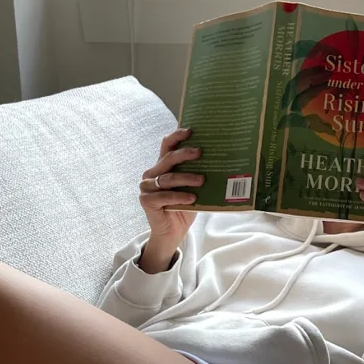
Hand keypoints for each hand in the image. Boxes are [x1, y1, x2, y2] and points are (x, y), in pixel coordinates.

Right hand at [138, 128, 202, 271]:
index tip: (191, 131)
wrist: (172, 233)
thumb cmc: (184, 207)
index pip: (166, 146)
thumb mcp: (192, 187)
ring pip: (168, 178)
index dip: (176, 136)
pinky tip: (192, 198)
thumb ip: (196, 173)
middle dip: (184, 154)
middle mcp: (151, 174)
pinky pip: (164, 196)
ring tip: (202, 180)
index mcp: (161, 166)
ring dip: (186, 178)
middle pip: (168, 159)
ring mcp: (147, 187)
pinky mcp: (146, 201)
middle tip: (200, 153)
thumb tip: (217, 159)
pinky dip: (180, 196)